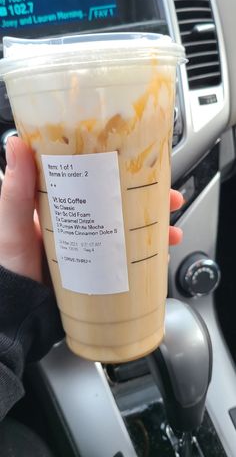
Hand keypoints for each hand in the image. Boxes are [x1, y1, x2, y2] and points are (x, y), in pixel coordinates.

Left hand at [0, 137, 182, 282]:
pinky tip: (160, 257)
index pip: (97, 179)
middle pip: (122, 204)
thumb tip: (16, 144)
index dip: (124, 171)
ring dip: (155, 229)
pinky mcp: (97, 269)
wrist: (18, 312)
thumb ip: (16, 190)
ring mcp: (90, 246)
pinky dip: (147, 256)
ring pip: (130, 231)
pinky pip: (127, 258)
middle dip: (151, 201)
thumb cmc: (10, 266)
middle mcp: (80, 222)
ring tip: (172, 233)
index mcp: (61, 204)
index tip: (145, 167)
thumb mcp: (13, 224)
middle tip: (170, 200)